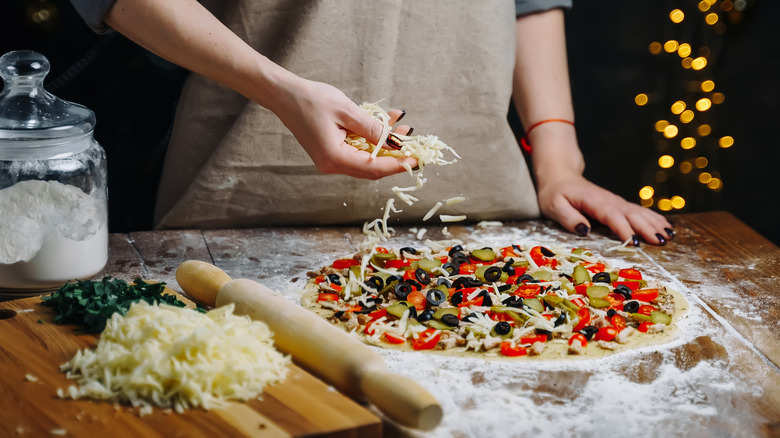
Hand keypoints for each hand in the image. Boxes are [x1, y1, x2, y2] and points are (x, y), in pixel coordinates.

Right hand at [271, 77, 416, 179]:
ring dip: (385, 145)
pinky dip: (372, 140)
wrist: (284, 94)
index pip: (373, 168)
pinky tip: (385, 124)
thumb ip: (372, 128)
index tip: (416, 159)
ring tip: (403, 128)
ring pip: (366, 159)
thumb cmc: (311, 99)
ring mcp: (330, 160)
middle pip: (371, 168)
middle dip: (395, 156)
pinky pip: (357, 150)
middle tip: (415, 145)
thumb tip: (395, 142)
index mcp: (334, 158)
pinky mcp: (330, 151)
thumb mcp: (347, 111)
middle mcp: (332, 165)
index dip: (397, 165)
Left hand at [529, 125, 673, 245]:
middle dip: (647, 227)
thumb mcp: (554, 206)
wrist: (560, 175)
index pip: (611, 215)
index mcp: (593, 200)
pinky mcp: (618, 204)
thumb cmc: (554, 193)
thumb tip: (584, 230)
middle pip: (631, 213)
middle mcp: (608, 200)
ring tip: (669, 236)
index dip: (624, 228)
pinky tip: (667, 227)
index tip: (636, 242)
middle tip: (661, 242)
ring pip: (639, 212)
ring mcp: (615, 201)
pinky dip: (654, 219)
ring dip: (654, 223)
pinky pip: (639, 211)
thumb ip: (568, 217)